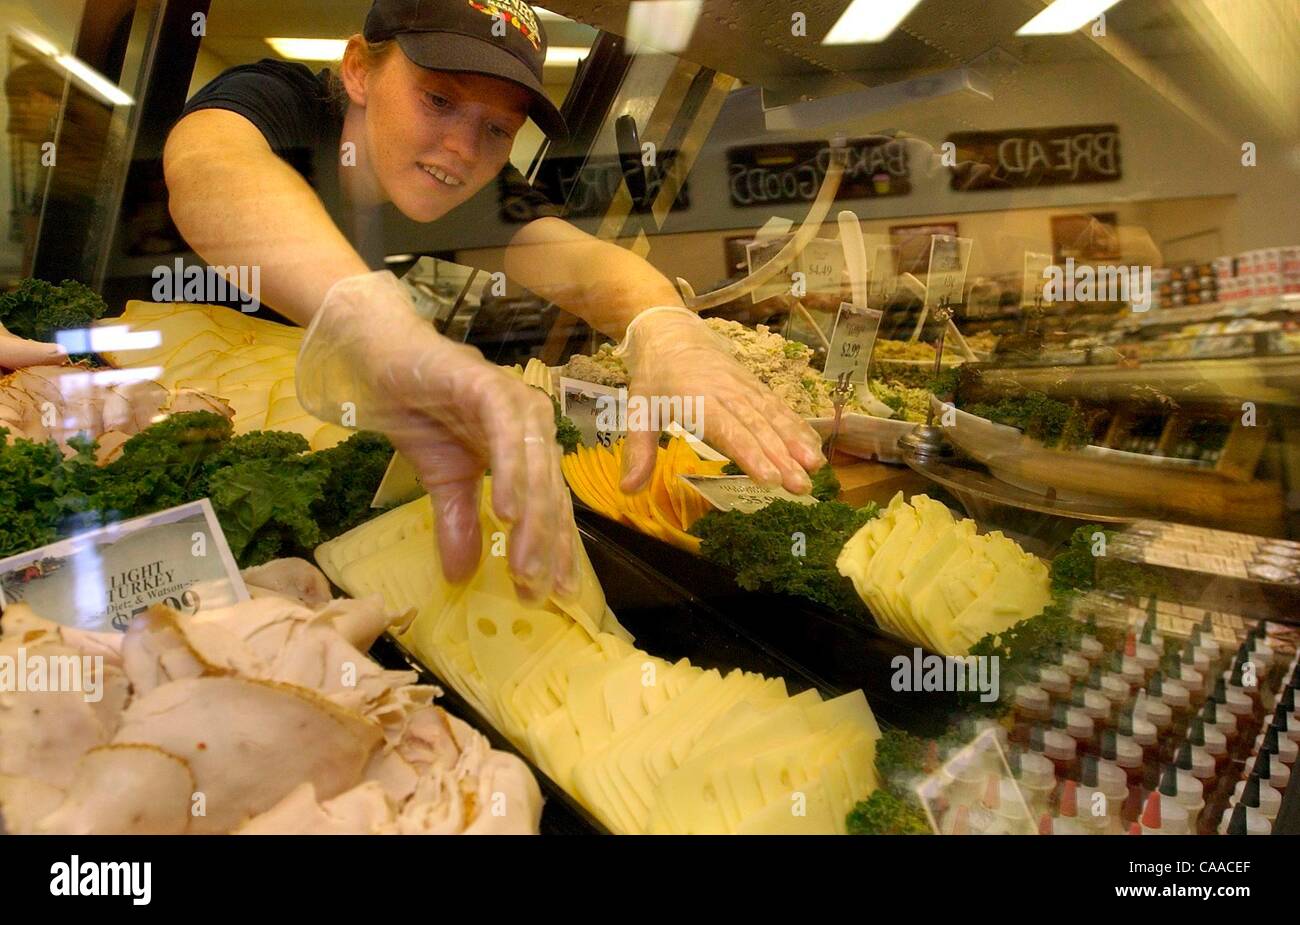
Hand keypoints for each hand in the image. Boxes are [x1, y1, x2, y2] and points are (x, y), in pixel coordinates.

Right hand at [296, 272, 576, 600]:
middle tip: (535, 591)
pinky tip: (505, 512)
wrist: (383, 363)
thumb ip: (459, 523)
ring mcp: (517, 404)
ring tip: (523, 565)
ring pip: (535, 471)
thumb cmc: (421, 415)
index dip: (554, 550)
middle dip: (545, 547)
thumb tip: (459, 577)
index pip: (550, 506)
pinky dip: (510, 474)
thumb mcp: (442, 481)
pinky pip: (508, 438)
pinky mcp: (491, 388)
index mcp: (530, 449)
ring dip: (531, 521)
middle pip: (549, 495)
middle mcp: (535, 427)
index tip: (554, 595)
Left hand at [617, 309, 824, 493]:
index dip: (750, 455)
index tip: (769, 480)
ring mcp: (744, 386)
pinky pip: (779, 406)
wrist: (669, 330)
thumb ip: (638, 451)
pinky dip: (797, 425)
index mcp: (697, 400)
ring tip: (815, 468)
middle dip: (782, 458)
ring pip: (774, 415)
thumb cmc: (654, 377)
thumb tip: (628, 490)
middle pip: (758, 427)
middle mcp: (726, 392)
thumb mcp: (639, 411)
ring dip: (797, 442)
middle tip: (800, 487)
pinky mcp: (754, 384)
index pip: (728, 431)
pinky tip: (813, 445)